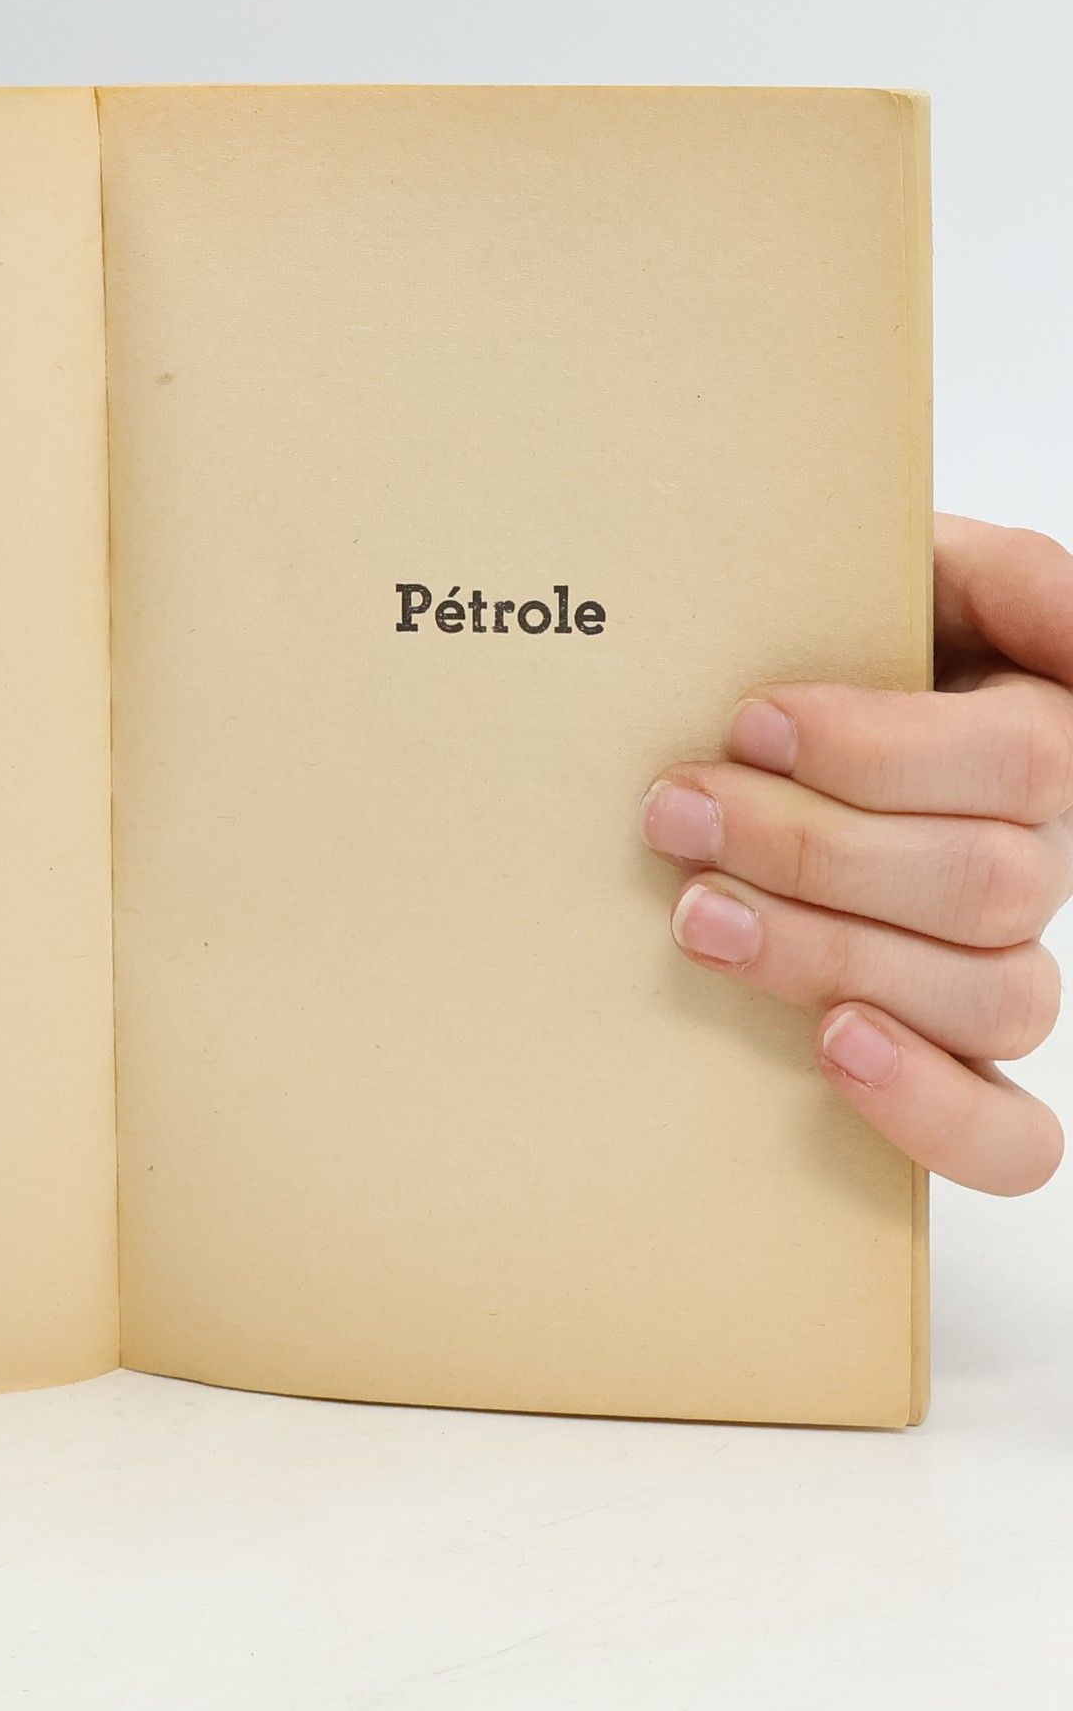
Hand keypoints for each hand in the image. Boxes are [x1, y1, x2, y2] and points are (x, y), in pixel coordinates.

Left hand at [641, 515, 1072, 1194]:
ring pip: (995, 997)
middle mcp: (1036, 857)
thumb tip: (1068, 622)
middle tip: (676, 811)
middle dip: (813, 847)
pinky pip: (1010, 1137)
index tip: (749, 720)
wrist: (735, 737)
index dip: (883, 753)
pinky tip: (834, 1046)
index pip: (1025, 763)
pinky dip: (934, 1109)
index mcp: (1037, 737)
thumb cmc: (814, 646)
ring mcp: (998, 966)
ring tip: (696, 916)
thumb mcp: (901, 573)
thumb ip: (997, 575)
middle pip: (992, 883)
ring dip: (829, 955)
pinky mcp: (950, 1062)